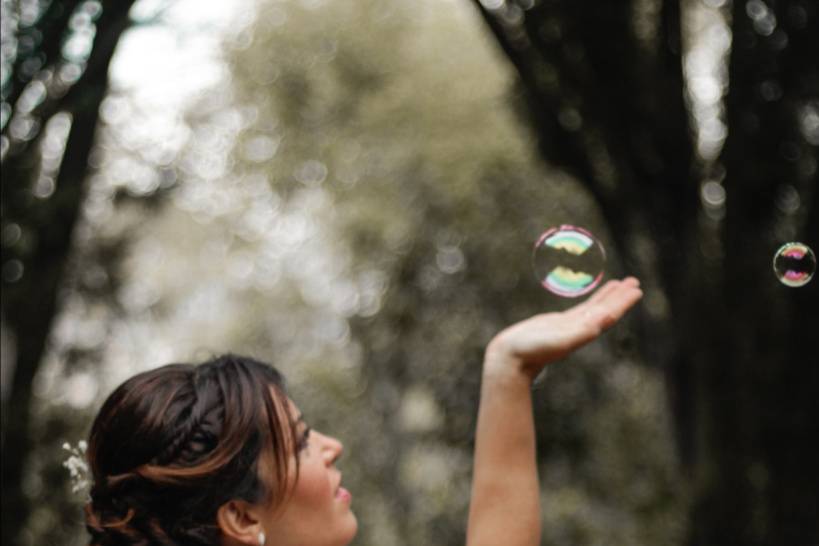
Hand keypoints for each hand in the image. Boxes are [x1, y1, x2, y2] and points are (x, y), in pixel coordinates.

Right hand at [485, 277, 642, 380]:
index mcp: (583, 332)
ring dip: (608, 297)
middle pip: (605, 310)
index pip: (608, 314)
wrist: (511, 359)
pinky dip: (590, 300)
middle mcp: (580, 330)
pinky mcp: (559, 323)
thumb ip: (582, 332)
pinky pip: (580, 309)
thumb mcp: (558, 340)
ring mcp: (570, 326)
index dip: (623, 302)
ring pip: (594, 308)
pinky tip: (594, 297)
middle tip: (634, 282)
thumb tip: (605, 320)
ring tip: (620, 284)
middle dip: (620, 297)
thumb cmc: (531, 351)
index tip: (637, 290)